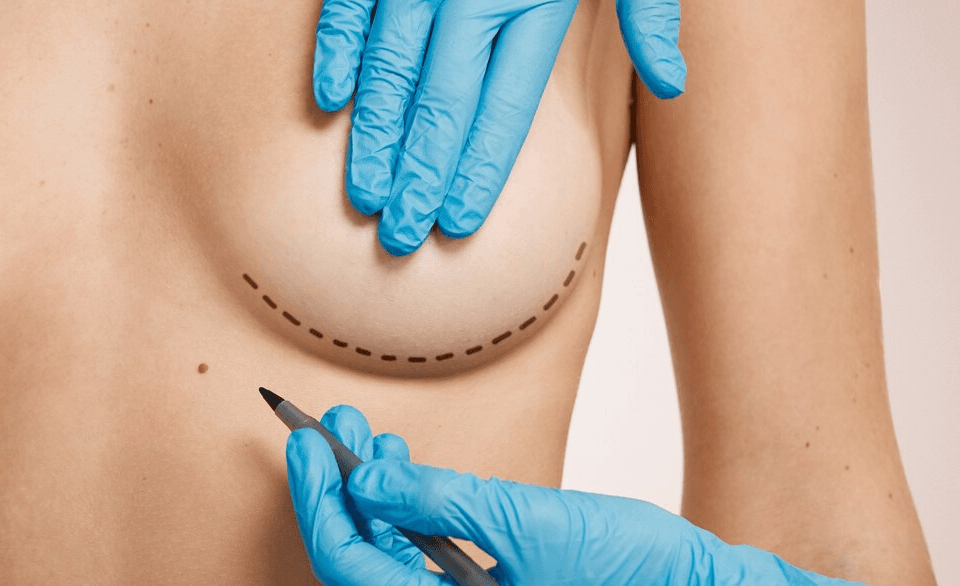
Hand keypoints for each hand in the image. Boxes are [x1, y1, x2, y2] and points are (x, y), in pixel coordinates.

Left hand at [286, 405, 863, 584]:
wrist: (696, 584)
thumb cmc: (630, 568)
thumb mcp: (527, 523)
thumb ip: (441, 502)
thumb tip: (365, 480)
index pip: (353, 568)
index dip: (320, 505)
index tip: (305, 446)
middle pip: (362, 563)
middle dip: (338, 492)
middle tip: (326, 431)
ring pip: (389, 556)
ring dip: (371, 494)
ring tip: (361, 435)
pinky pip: (424, 553)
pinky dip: (408, 508)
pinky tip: (401, 466)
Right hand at [313, 0, 686, 255]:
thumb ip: (655, 0)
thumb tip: (676, 84)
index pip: (505, 104)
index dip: (478, 167)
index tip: (458, 221)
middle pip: (442, 99)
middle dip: (421, 175)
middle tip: (402, 237)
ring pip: (390, 64)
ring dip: (375, 136)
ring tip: (366, 195)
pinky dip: (336, 49)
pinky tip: (330, 104)